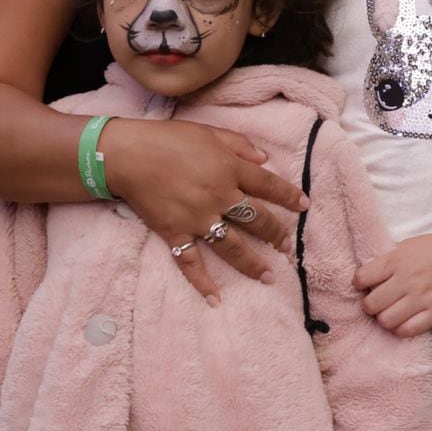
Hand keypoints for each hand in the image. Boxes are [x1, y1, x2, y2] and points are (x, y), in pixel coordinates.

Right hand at [101, 118, 307, 304]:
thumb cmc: (168, 138)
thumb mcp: (209, 131)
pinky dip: (202, 282)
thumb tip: (265, 158)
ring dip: (252, 264)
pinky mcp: (175, 232)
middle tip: (287, 248)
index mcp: (230, 169)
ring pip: (232, 247)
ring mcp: (198, 218)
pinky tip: (215, 299)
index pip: (268, 186)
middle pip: (257, 220)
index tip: (304, 205)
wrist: (127, 155)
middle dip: (276, 235)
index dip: (289, 196)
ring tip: (268, 277)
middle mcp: (219, 197)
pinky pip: (191, 262)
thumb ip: (239, 144)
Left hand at [355, 227, 431, 336]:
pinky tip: (405, 320)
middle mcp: (408, 280)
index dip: (360, 284)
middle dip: (371, 305)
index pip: (362, 278)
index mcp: (398, 259)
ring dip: (385, 319)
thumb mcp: (411, 245)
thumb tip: (369, 277)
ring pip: (386, 321)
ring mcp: (423, 298)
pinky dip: (401, 329)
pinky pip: (408, 331)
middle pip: (371, 304)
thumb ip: (390, 260)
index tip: (365, 285)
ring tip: (392, 312)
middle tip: (379, 302)